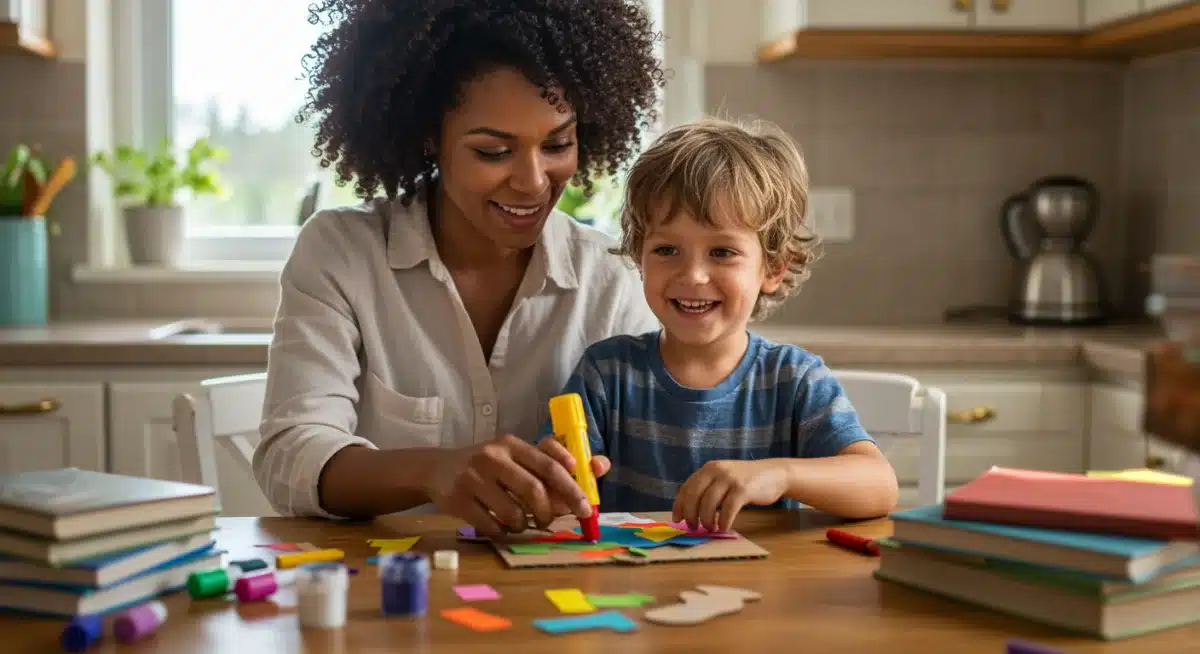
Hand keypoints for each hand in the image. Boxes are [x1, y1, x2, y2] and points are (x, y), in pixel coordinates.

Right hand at [424, 434, 596, 537]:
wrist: (438, 470)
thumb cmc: (488, 466)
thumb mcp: (516, 458)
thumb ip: (552, 465)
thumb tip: (599, 468)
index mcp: (512, 444)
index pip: (550, 464)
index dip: (572, 487)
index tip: (584, 506)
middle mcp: (492, 457)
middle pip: (534, 490)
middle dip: (549, 512)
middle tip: (551, 522)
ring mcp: (472, 478)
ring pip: (513, 512)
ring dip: (524, 525)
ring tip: (521, 523)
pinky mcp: (457, 500)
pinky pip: (491, 526)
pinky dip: (502, 532)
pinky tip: (500, 526)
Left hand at [673, 460, 787, 532]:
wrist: (774, 474)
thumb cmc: (746, 481)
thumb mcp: (723, 479)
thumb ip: (708, 489)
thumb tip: (689, 512)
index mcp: (708, 468)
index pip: (687, 487)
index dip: (679, 505)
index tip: (677, 520)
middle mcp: (717, 470)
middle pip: (694, 496)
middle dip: (691, 515)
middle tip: (693, 527)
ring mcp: (730, 479)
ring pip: (708, 504)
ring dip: (706, 520)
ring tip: (710, 529)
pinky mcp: (743, 489)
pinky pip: (727, 510)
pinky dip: (722, 522)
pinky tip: (723, 528)